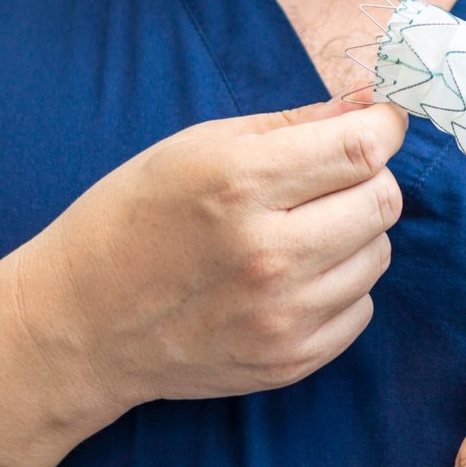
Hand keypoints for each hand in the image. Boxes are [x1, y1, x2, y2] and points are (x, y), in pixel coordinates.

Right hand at [11, 99, 408, 413]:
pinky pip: (361, 307)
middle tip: (329, 180)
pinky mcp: (290, 361)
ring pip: (378, 255)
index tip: (378, 124)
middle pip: (382, 202)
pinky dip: (340, 286)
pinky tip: (292, 278)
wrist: (82, 324)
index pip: (361, 149)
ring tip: (298, 232)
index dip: (383, 128)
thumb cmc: (133, 218)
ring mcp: (282, 316)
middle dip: (368, 180)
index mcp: (239, 185)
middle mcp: (268, 254)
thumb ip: (292, 124)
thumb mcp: (196, 147)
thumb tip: (369, 105)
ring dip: (354, 235)